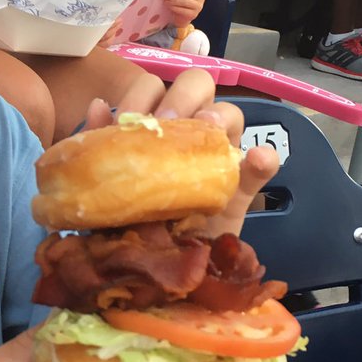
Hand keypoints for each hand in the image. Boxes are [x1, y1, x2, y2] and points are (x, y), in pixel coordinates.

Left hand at [81, 68, 278, 237]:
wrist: (154, 273)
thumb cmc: (128, 221)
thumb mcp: (108, 187)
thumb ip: (102, 148)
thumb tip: (97, 107)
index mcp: (153, 124)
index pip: (154, 88)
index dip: (141, 93)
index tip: (128, 117)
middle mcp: (189, 132)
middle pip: (197, 87)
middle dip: (181, 97)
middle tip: (165, 124)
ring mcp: (219, 157)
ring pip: (232, 115)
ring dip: (219, 115)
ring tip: (207, 129)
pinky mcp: (242, 190)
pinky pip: (263, 165)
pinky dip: (263, 158)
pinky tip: (255, 158)